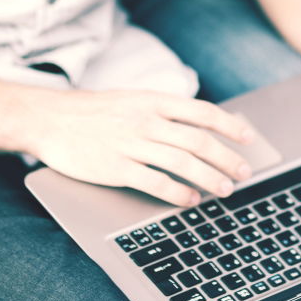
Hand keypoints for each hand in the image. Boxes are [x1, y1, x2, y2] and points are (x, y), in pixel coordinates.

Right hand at [33, 88, 254, 205]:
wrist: (51, 118)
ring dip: (209, 178)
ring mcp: (132, 144)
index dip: (230, 125)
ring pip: (183, 163)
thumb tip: (200, 124)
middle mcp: (147, 120)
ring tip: (225, 190)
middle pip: (199, 140)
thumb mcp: (134, 99)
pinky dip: (179, 193)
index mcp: (155, 100)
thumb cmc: (96, 111)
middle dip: (226, 158)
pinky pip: (156, 183)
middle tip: (243, 173)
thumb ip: (164, 110)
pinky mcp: (117, 168)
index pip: (203, 112)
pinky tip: (191, 201)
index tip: (248, 138)